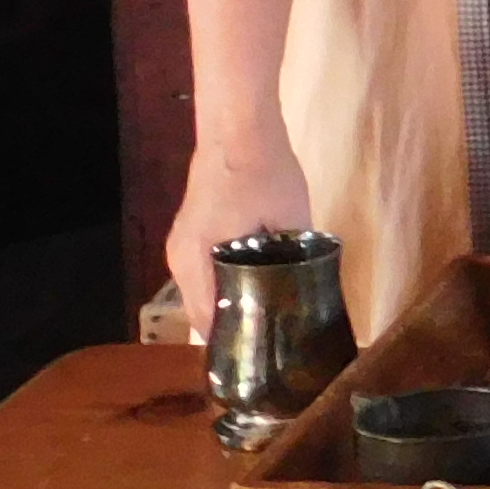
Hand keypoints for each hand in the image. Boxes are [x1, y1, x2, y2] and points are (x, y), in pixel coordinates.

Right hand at [163, 127, 315, 343]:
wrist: (237, 123)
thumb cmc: (262, 170)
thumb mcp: (289, 218)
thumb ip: (293, 255)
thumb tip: (310, 288)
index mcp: (194, 261)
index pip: (207, 322)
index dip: (234, 345)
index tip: (261, 365)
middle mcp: (178, 258)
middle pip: (203, 310)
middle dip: (234, 330)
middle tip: (272, 350)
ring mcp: (181, 243)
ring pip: (204, 291)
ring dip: (231, 306)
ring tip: (269, 327)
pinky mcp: (191, 230)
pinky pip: (204, 272)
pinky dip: (225, 285)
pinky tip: (256, 292)